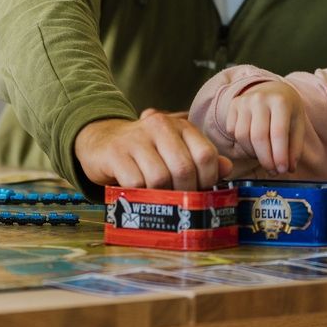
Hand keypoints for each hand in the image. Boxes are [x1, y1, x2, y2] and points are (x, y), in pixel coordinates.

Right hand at [74, 109, 230, 189]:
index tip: (200, 190)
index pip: (206, 154)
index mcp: (179, 125)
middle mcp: (159, 126)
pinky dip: (141, 195)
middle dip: (185, 192)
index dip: (208, 179)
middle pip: (184, 169)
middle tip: (180, 200)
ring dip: (162, 195)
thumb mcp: (173, 149)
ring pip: (160, 177)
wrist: (100, 141)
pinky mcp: (115, 153)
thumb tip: (226, 168)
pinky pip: (136, 183)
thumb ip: (200, 157)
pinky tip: (140, 194)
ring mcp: (136, 139)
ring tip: (160, 198)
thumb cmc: (144, 151)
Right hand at [225, 81, 314, 174]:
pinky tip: (254, 146)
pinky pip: (233, 132)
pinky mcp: (232, 106)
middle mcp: (260, 98)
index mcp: (280, 101)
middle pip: (258, 136)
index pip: (278, 132)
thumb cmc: (287, 109)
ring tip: (265, 158)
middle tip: (273, 171)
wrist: (271, 89)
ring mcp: (243, 101)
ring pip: (243, 136)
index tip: (283, 170)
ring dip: (254, 154)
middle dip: (266, 159)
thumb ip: (295, 147)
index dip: (279, 155)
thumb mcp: (298, 124)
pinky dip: (243, 145)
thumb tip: (288, 169)